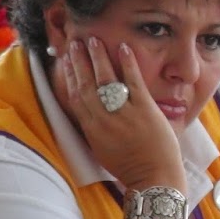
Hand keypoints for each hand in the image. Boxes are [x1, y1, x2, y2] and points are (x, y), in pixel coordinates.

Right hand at [54, 38, 184, 190]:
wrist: (153, 179)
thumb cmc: (130, 167)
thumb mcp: (102, 149)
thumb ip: (95, 129)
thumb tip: (89, 111)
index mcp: (91, 129)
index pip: (75, 96)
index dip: (69, 76)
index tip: (65, 60)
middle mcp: (103, 119)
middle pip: (86, 83)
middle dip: (79, 61)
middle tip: (75, 42)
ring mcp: (123, 113)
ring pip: (105, 78)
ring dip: (98, 56)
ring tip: (93, 40)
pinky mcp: (144, 109)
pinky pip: (133, 81)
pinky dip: (128, 63)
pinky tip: (125, 48)